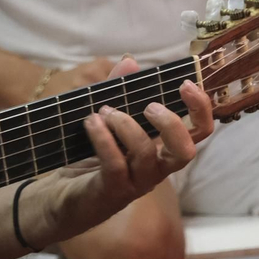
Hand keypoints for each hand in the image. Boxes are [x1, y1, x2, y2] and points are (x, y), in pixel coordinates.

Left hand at [29, 57, 213, 243]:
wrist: (58, 196)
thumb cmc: (86, 157)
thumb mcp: (104, 119)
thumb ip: (118, 90)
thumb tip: (130, 61)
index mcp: (159, 149)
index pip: (197, 133)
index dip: (200, 109)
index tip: (186, 84)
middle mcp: (154, 169)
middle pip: (185, 152)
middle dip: (171, 123)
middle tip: (147, 106)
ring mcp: (133, 183)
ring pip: (146, 155)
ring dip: (125, 124)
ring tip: (104, 112)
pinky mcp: (110, 192)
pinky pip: (115, 164)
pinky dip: (104, 139)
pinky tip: (91, 123)